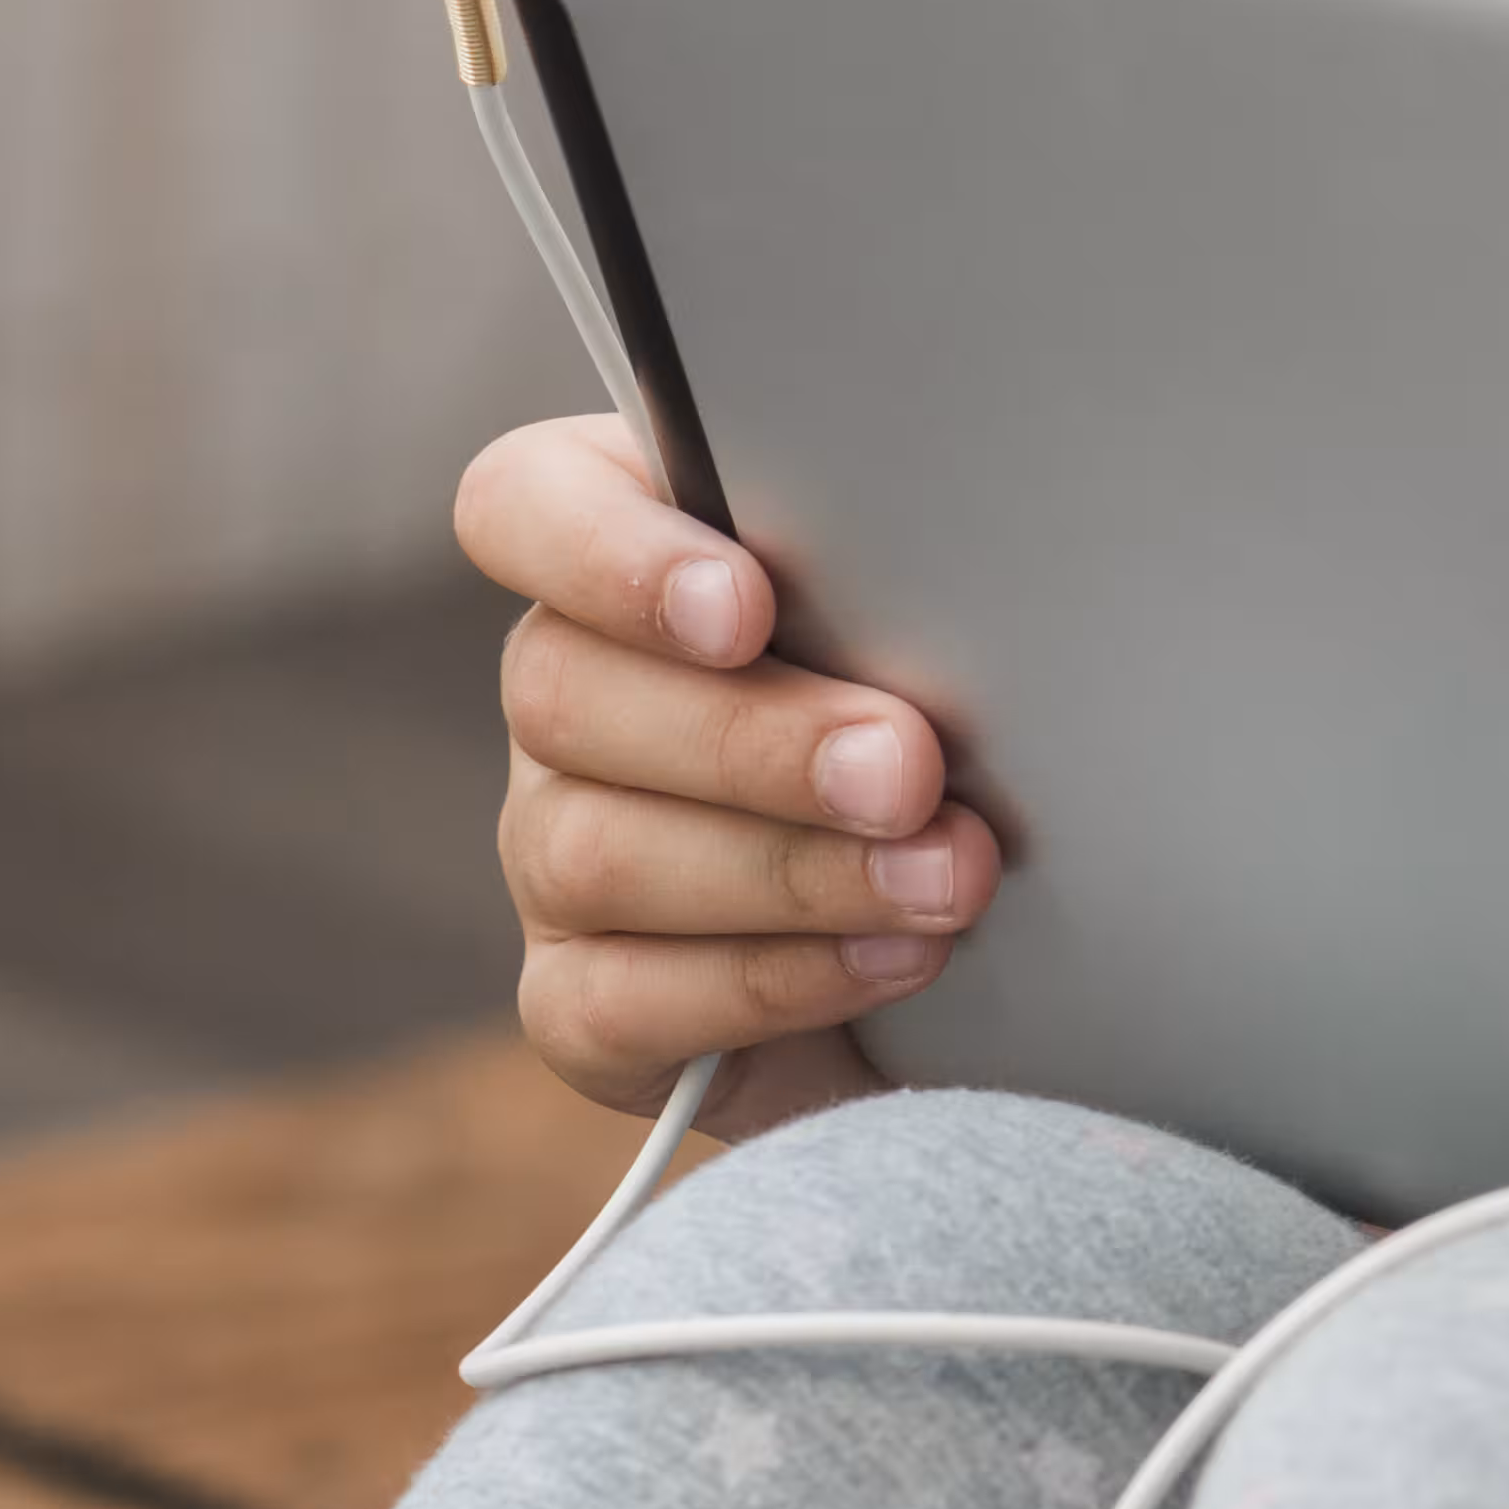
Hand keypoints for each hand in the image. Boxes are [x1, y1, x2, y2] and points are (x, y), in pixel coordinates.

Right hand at [457, 411, 997, 1130]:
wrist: (987, 928)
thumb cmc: (950, 706)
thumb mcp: (930, 614)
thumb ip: (894, 575)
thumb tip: (955, 571)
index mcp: (621, 551)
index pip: (521, 508)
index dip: (608, 554)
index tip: (746, 605)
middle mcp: (565, 696)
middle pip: (563, 692)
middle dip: (756, 739)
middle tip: (908, 769)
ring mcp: (548, 852)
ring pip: (596, 853)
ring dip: (793, 870)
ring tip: (945, 877)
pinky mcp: (578, 999)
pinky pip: (623, 1001)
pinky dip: (774, 981)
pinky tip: (894, 957)